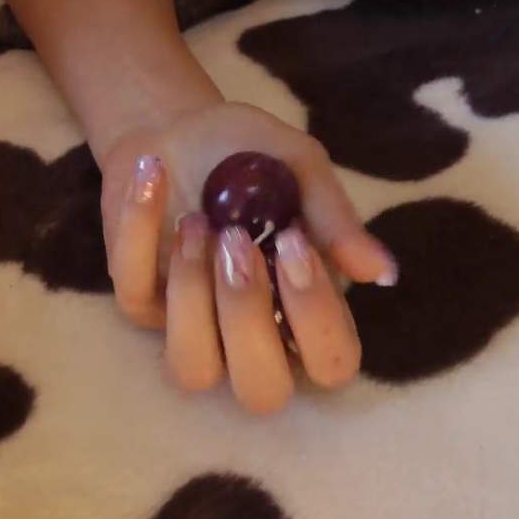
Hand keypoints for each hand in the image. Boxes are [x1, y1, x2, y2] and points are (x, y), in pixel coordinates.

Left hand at [100, 102, 397, 413]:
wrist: (176, 128)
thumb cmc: (250, 156)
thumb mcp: (300, 169)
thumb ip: (335, 220)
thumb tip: (383, 272)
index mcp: (303, 310)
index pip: (332, 362)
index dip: (316, 318)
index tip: (292, 240)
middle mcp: (250, 335)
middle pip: (260, 390)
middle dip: (248, 318)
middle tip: (239, 241)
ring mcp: (190, 327)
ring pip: (191, 369)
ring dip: (192, 294)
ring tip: (196, 223)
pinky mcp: (140, 302)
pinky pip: (135, 295)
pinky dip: (141, 231)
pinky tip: (155, 176)